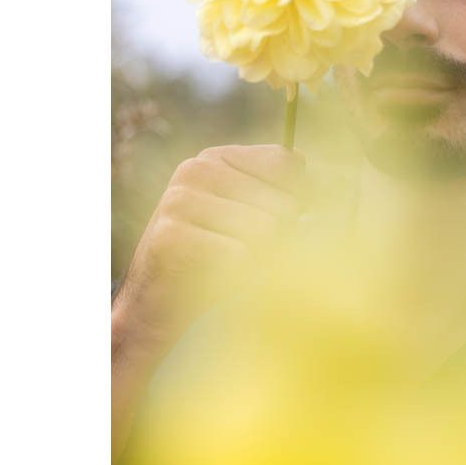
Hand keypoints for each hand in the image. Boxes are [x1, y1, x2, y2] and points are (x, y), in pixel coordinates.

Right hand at [114, 144, 305, 350]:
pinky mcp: (171, 236)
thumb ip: (280, 189)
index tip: (277, 222)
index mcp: (216, 158)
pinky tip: (213, 277)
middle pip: (282, 204)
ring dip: (258, 258)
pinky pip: (240, 256)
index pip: (286, 165)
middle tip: (245, 253)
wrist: (159, 306)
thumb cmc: (216, 259)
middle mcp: (195, 170)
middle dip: (277, 238)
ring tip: (230, 265)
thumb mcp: (250, 214)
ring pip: (264, 230)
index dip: (295, 200)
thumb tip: (306, 167)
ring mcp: (179, 201)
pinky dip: (237, 275)